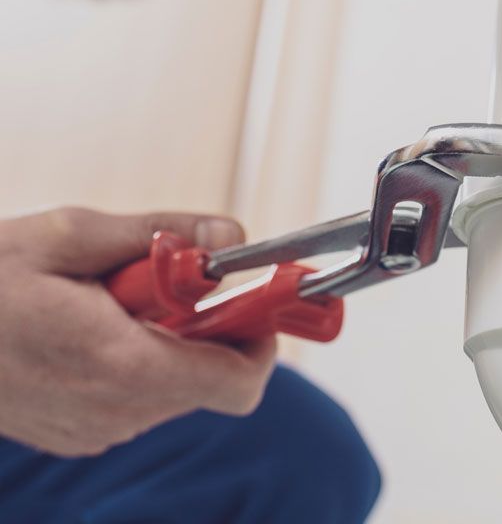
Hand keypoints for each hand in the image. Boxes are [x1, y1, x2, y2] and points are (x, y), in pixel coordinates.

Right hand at [0, 207, 275, 456]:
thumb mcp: (74, 234)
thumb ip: (165, 234)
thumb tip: (235, 239)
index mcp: (121, 364)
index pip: (237, 382)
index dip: (261, 338)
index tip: (258, 299)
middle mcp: (115, 412)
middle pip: (212, 379)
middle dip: (215, 328)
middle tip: (183, 281)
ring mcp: (96, 431)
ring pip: (179, 387)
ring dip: (176, 340)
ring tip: (122, 299)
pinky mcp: (80, 433)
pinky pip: (142, 398)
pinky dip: (144, 359)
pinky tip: (99, 326)